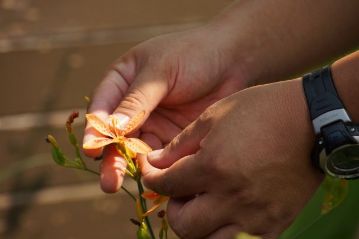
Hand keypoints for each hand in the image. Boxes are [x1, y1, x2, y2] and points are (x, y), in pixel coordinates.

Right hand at [83, 26, 246, 191]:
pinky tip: (155, 180)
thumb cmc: (193, 54)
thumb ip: (137, 101)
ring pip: (136, 150)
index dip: (96, 130)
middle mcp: (134, 105)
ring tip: (128, 187)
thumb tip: (111, 129)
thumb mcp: (161, 72)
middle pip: (116, 135)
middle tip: (109, 183)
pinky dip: (156, 169)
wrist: (233, 60)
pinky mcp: (173, 136)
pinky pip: (159, 156)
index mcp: (123, 81)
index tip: (93, 150)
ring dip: (132, 168)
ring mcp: (154, 122)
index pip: (103, 108)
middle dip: (112, 159)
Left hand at [141, 79, 323, 238]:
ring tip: (203, 202)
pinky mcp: (276, 224)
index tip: (150, 170)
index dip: (150, 177)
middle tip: (180, 190)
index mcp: (214, 167)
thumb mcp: (213, 117)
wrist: (311, 120)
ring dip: (198, 225)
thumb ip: (180, 145)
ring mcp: (256, 216)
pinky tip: (228, 207)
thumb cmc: (261, 111)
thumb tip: (156, 162)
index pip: (165, 185)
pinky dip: (225, 229)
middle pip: (182, 225)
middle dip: (172, 207)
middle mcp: (232, 198)